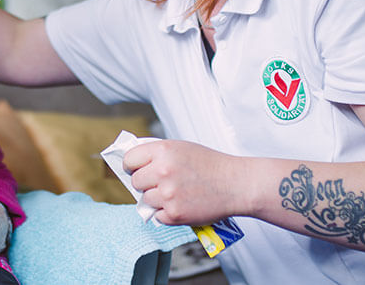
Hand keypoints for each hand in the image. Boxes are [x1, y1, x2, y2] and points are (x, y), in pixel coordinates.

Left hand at [124, 139, 246, 224]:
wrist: (235, 184)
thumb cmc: (210, 165)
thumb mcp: (181, 148)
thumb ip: (156, 154)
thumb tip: (132, 164)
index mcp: (163, 150)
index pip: (129, 159)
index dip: (132, 166)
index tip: (135, 169)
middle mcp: (163, 171)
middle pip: (135, 182)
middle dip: (145, 184)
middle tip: (161, 183)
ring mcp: (168, 194)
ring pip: (145, 200)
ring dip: (157, 200)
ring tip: (176, 193)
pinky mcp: (174, 214)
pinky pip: (157, 216)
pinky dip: (167, 214)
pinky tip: (182, 204)